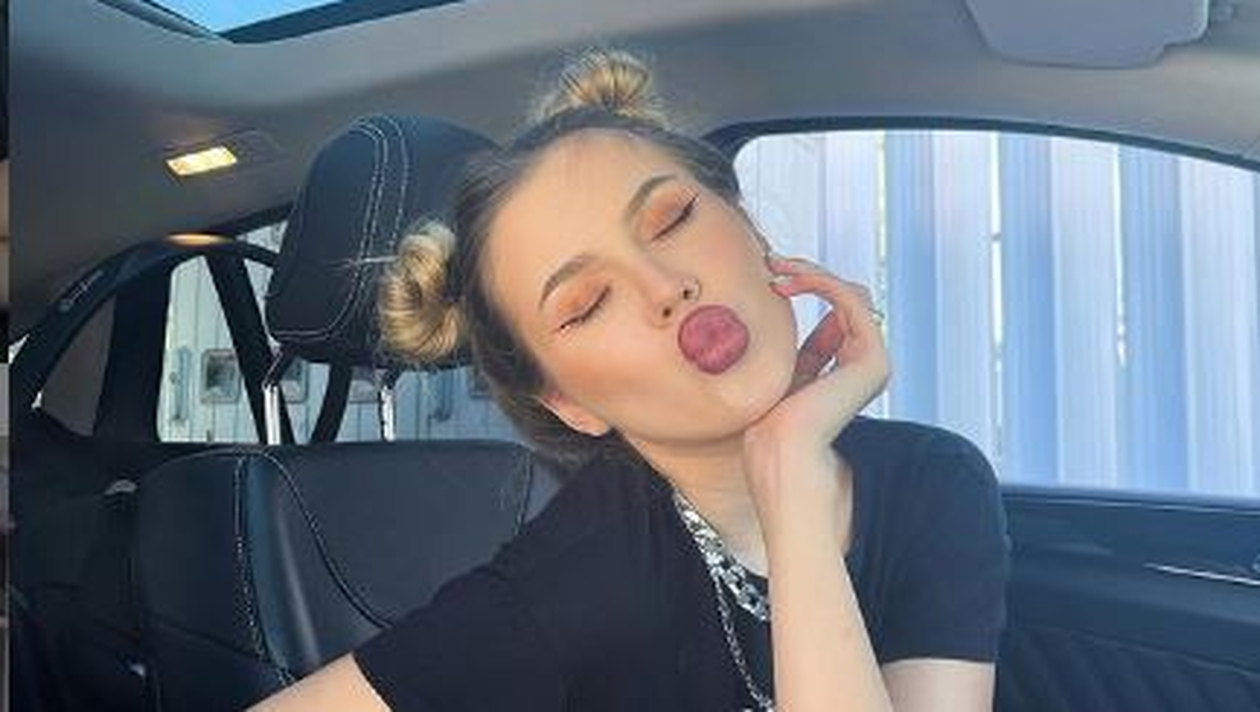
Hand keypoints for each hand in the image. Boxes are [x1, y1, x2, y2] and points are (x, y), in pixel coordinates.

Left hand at [742, 255, 890, 523]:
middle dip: (809, 273)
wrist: (780, 455)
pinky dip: (820, 282)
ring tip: (775, 268)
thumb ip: (800, 349)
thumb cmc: (771, 427)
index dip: (806, 287)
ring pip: (849, 293)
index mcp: (844, 371)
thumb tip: (800, 314)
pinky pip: (851, 301)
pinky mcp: (873, 360)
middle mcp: (864, 365)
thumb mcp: (782, 376)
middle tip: (771, 262)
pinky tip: (790, 281)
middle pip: (846, 298)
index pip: (836, 314)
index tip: (770, 277)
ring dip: (810, 272)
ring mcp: (872, 362)